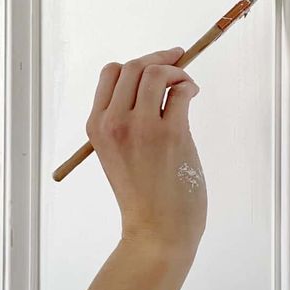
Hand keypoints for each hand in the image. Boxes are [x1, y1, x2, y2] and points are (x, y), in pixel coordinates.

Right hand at [86, 47, 206, 255]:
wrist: (156, 230)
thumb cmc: (144, 196)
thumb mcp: (118, 155)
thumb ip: (126, 123)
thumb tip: (155, 82)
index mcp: (98, 127)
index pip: (110, 74)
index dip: (136, 63)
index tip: (155, 64)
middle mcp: (114, 122)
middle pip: (133, 66)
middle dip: (158, 59)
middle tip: (178, 61)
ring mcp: (141, 126)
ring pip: (156, 72)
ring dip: (177, 71)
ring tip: (187, 85)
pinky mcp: (170, 133)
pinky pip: (181, 91)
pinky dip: (189, 86)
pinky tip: (192, 96)